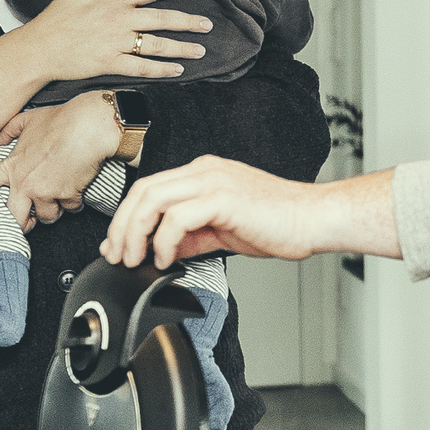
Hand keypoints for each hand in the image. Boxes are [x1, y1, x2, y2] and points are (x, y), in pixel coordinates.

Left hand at [6, 99, 119, 226]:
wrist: (89, 126)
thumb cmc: (62, 121)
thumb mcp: (29, 120)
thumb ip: (9, 130)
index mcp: (13, 166)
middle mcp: (25, 183)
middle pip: (15, 217)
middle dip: (23, 222)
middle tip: (30, 219)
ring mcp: (45, 191)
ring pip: (46, 216)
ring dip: (54, 210)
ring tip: (59, 197)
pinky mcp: (66, 195)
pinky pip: (70, 208)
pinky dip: (74, 202)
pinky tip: (76, 189)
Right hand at [12, 0, 211, 85]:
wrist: (39, 47)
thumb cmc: (57, 18)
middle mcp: (119, 19)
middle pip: (162, 18)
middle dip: (188, 21)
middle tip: (208, 25)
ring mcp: (116, 42)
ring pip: (157, 44)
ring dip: (182, 48)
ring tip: (200, 50)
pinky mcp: (110, 63)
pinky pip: (142, 67)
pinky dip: (162, 69)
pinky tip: (178, 70)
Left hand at [104, 162, 398, 267]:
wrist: (312, 220)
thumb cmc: (279, 223)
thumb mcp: (224, 229)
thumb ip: (192, 234)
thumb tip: (165, 250)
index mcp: (204, 173)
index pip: (150, 188)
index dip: (126, 218)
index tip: (118, 245)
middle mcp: (204, 170)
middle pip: (143, 190)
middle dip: (122, 226)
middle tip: (117, 255)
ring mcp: (213, 181)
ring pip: (153, 200)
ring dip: (136, 233)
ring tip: (135, 259)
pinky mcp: (222, 198)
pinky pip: (176, 218)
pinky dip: (164, 241)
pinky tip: (166, 259)